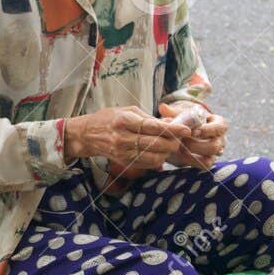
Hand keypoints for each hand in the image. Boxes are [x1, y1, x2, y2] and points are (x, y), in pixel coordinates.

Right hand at [64, 105, 190, 174]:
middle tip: (181, 139)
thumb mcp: (127, 111)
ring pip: (152, 157)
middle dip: (172, 143)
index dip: (171, 129)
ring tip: (171, 146)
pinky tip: (161, 153)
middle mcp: (123, 137)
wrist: (87, 134)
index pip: (152, 127)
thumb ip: (148, 117)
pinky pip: (146, 164)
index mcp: (124, 120)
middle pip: (155, 144)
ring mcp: (123, 152)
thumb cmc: (109, 119)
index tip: (185, 130)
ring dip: (166, 153)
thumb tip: (169, 122)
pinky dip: (157, 160)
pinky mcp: (124, 161)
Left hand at [159, 102, 227, 169]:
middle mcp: (219, 139)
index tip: (193, 131)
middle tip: (182, 142)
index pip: (220, 127)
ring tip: (177, 149)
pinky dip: (190, 162)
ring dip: (192, 156)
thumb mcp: (181, 113)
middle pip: (214, 146)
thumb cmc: (187, 119)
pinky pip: (202, 166)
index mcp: (218, 123)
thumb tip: (162, 107)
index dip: (208, 130)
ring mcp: (215, 152)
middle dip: (196, 145)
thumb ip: (172, 112)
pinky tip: (178, 156)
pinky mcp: (206, 161)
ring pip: (209, 159)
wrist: (184, 131)